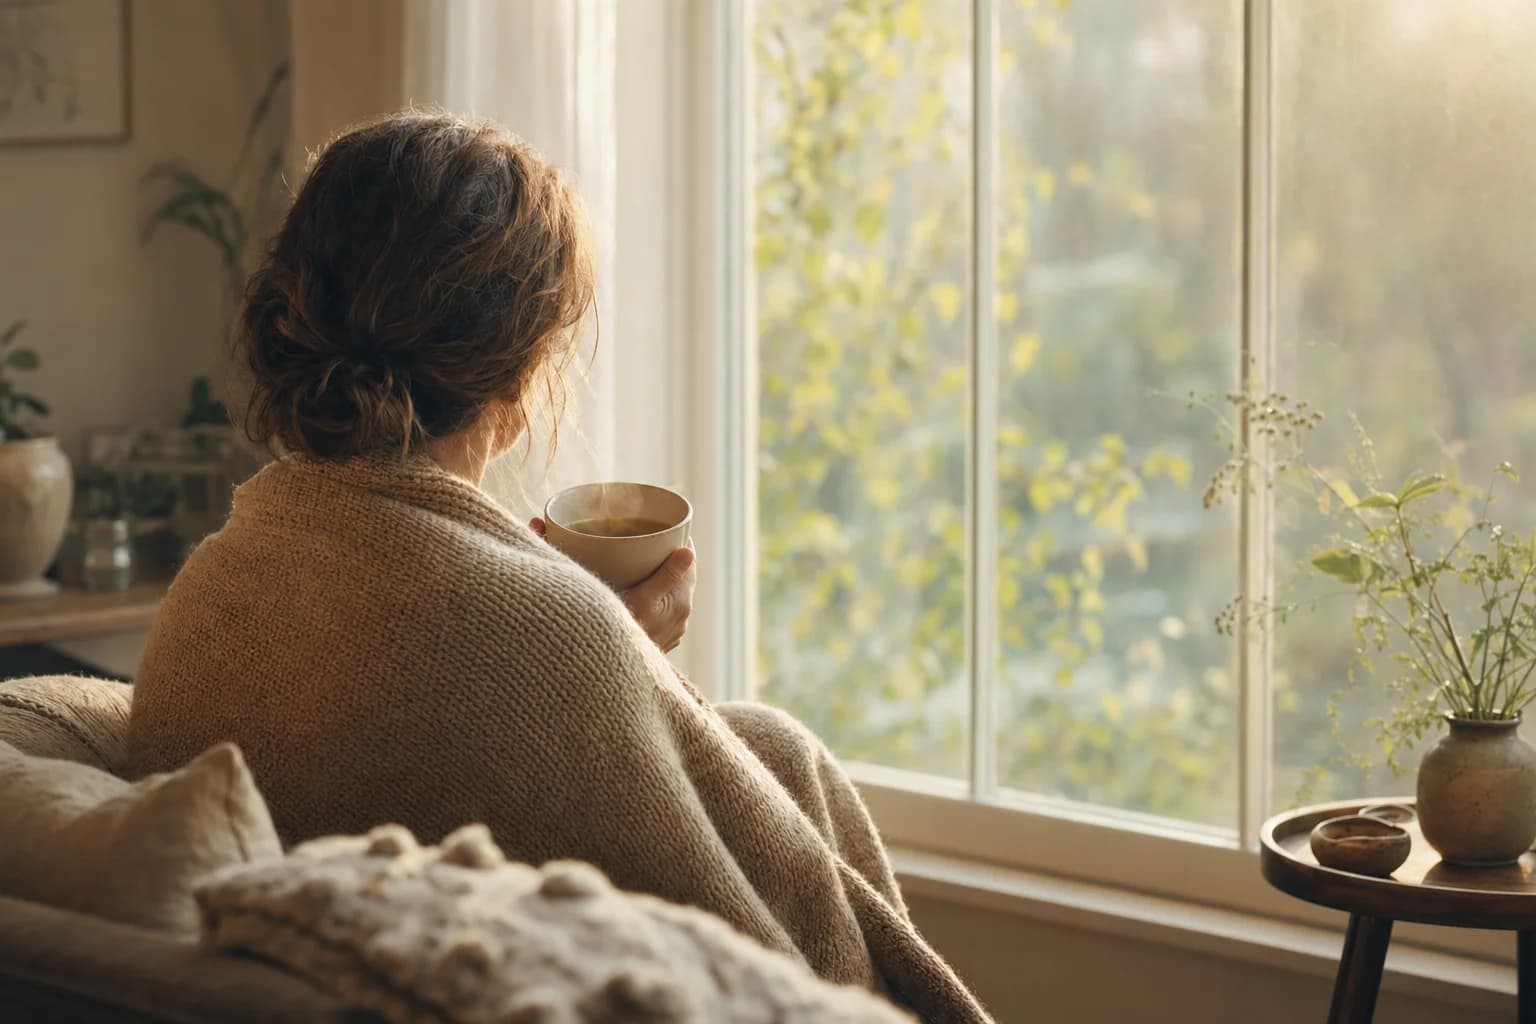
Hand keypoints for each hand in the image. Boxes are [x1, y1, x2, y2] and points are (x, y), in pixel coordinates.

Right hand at [530, 518, 696, 652]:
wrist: (609, 669)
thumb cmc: (626, 630)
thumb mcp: (644, 600)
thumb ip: (667, 575)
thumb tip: (688, 551)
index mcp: (681, 601)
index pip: (688, 561)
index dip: (679, 542)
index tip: (664, 527)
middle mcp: (680, 616)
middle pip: (677, 575)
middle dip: (664, 557)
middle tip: (645, 540)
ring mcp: (668, 629)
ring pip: (666, 593)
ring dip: (656, 578)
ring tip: (637, 563)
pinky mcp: (655, 638)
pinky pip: (656, 610)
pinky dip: (648, 598)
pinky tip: (633, 593)